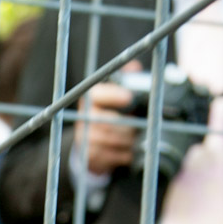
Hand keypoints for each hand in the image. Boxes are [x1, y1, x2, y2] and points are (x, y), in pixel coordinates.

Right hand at [73, 59, 140, 176]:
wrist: (92, 141)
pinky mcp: (90, 155)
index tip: (129, 97)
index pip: (97, 95)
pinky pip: (111, 156)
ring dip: (128, 141)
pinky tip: (129, 150)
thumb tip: (135, 67)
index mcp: (90, 99)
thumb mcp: (116, 94)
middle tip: (138, 127)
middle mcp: (84, 117)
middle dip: (127, 126)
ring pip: (111, 140)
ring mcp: (85, 137)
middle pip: (108, 122)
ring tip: (135, 138)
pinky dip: (125, 154)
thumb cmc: (110, 113)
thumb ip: (126, 79)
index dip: (113, 95)